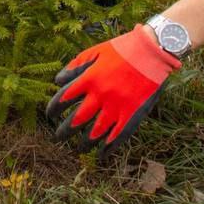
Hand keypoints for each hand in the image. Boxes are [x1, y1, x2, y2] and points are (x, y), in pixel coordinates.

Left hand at [46, 26, 179, 153]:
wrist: (152, 50)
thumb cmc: (122, 49)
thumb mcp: (95, 52)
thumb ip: (75, 66)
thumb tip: (58, 81)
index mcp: (89, 78)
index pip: (64, 98)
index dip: (54, 109)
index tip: (50, 115)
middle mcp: (101, 94)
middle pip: (77, 119)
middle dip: (65, 130)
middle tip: (59, 137)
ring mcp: (118, 106)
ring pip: (96, 131)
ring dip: (85, 142)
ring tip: (78, 148)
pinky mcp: (133, 113)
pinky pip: (118, 135)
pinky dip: (109, 146)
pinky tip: (102, 154)